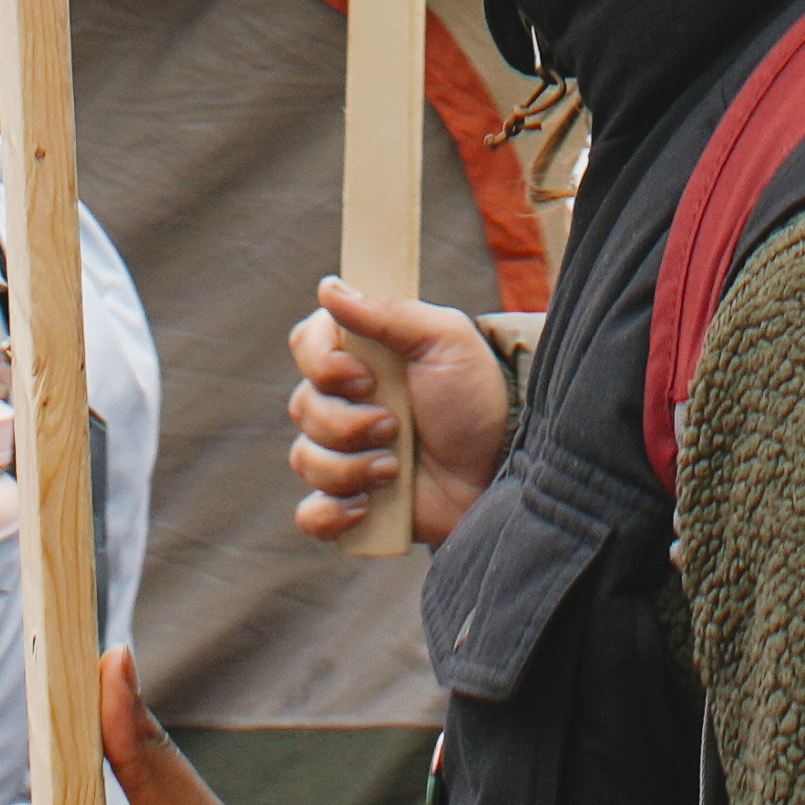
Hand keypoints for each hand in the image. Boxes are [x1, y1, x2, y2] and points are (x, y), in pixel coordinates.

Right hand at [283, 280, 507, 548]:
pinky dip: (330, 514)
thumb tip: (329, 288)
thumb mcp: (445, 340)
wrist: (503, 467)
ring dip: (350, 467)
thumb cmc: (477, 397)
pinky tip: (367, 506)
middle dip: (347, 423)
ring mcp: (346, 455)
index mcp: (362, 357)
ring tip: (395, 469)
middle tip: (395, 426)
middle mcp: (346, 403)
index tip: (365, 378)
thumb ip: (388, 313)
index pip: (305, 346)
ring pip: (305, 460)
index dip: (323, 364)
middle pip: (301, 406)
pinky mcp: (353, 504)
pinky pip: (311, 515)